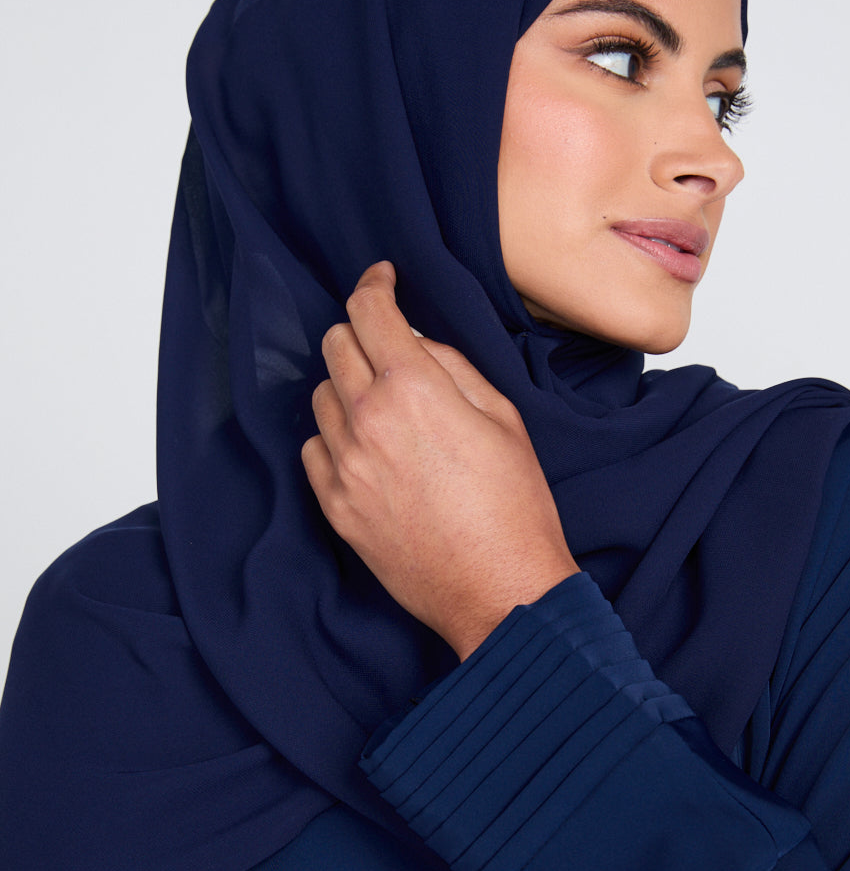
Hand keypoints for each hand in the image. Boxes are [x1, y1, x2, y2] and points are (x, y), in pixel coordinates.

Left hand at [303, 262, 579, 659]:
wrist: (499, 589)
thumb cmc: (515, 507)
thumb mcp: (502, 418)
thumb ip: (452, 367)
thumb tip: (417, 344)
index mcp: (414, 388)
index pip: (369, 310)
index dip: (374, 284)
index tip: (381, 281)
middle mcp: (367, 420)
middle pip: (335, 345)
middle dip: (360, 333)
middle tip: (386, 345)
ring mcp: (345, 467)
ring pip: (321, 397)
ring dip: (346, 388)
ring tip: (383, 408)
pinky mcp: (336, 508)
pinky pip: (314, 451)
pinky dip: (334, 439)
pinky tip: (367, 450)